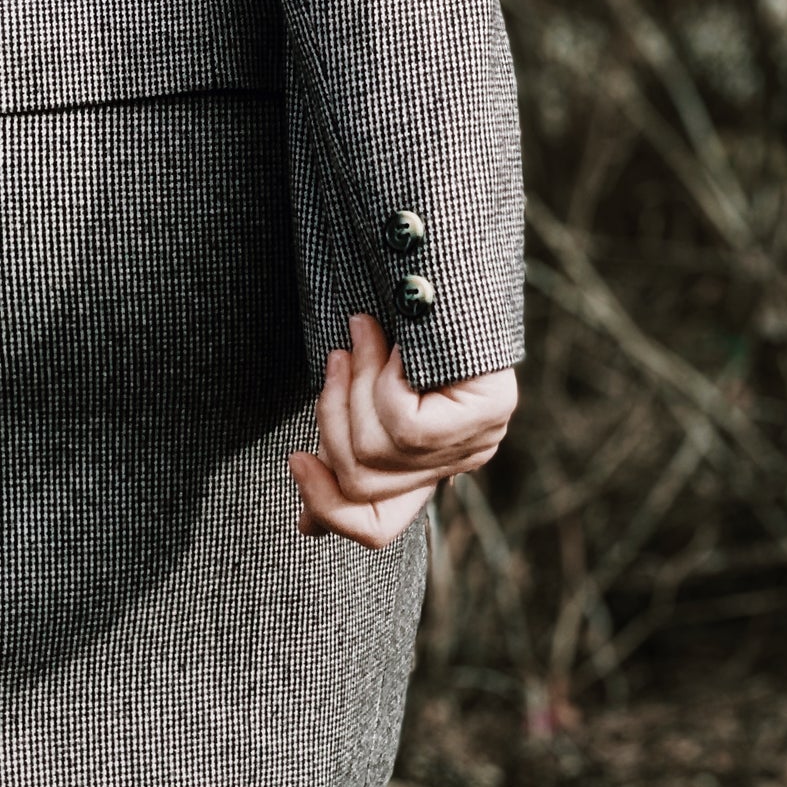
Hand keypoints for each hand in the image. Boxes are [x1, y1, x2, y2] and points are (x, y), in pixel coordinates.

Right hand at [287, 312, 517, 548]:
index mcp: (433, 464)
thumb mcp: (363, 392)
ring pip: (375, 451)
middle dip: (331, 418)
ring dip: (353, 385)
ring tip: (359, 334)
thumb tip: (305, 525)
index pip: (377, 527)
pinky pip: (403, 422)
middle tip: (333, 359)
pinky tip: (395, 341)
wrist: (452, 259)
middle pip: (361, 485)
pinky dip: (383, 376)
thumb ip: (346, 443)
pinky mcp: (489, 413)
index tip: (296, 459)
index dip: (326, 505)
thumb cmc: (402, 322)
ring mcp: (480, 438)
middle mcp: (461, 460)